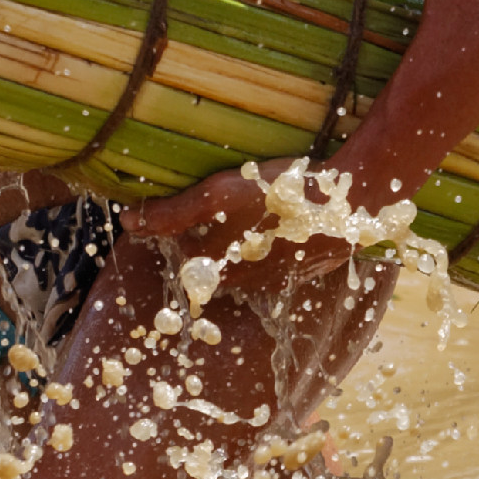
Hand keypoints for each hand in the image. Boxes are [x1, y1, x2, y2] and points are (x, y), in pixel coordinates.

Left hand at [125, 159, 357, 301]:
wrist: (350, 205)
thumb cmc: (280, 197)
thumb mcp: (220, 196)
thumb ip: (173, 213)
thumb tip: (128, 221)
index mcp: (220, 268)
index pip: (182, 256)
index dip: (178, 230)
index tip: (183, 207)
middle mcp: (245, 283)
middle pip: (213, 263)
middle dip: (209, 240)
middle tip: (218, 205)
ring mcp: (276, 280)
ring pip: (243, 264)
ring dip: (240, 242)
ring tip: (249, 209)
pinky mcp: (301, 272)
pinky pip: (273, 263)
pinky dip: (269, 245)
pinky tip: (278, 221)